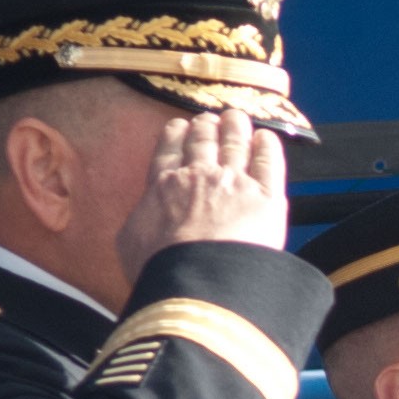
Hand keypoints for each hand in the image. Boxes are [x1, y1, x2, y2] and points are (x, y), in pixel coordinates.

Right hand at [117, 106, 286, 264]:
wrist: (198, 280)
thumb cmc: (161, 269)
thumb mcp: (130, 243)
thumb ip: (138, 223)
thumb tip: (141, 219)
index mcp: (164, 186)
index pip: (169, 152)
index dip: (176, 135)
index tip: (179, 126)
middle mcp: (199, 177)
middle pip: (203, 142)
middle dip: (206, 127)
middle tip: (210, 118)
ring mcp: (234, 183)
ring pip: (235, 144)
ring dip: (235, 127)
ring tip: (236, 118)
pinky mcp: (266, 197)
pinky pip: (268, 162)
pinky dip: (267, 146)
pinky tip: (267, 138)